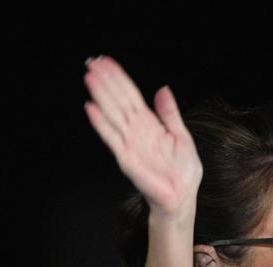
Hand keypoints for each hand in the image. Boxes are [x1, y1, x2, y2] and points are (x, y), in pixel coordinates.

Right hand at [84, 56, 201, 219]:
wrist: (182, 197)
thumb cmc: (182, 172)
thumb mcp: (181, 136)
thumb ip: (169, 114)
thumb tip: (162, 90)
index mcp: (149, 125)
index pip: (130, 96)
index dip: (119, 78)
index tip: (106, 62)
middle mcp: (136, 132)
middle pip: (118, 101)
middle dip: (106, 81)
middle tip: (92, 63)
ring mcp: (129, 144)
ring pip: (112, 114)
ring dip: (101, 96)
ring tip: (89, 77)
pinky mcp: (127, 159)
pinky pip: (112, 139)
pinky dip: (101, 124)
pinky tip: (91, 109)